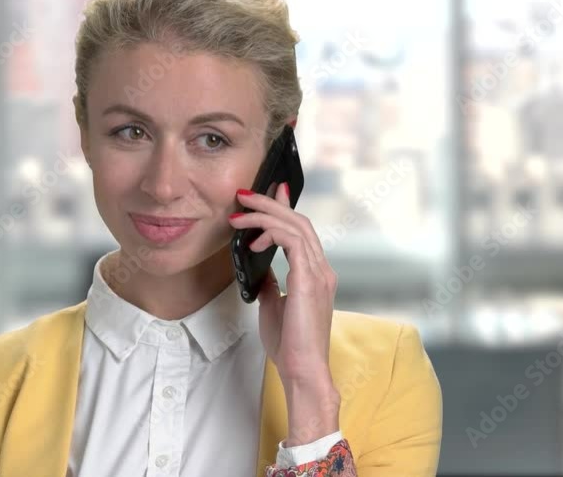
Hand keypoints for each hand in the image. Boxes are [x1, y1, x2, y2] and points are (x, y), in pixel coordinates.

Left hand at [228, 183, 338, 385]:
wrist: (302, 370)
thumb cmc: (290, 345)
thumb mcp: (274, 305)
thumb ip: (272, 283)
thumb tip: (261, 268)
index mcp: (316, 274)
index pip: (302, 231)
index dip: (285, 208)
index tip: (270, 193)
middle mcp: (322, 269)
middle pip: (299, 221)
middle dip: (271, 203)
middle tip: (245, 194)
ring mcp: (319, 273)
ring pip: (295, 226)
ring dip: (265, 214)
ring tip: (240, 212)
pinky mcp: (309, 279)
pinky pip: (291, 241)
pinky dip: (271, 231)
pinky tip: (253, 238)